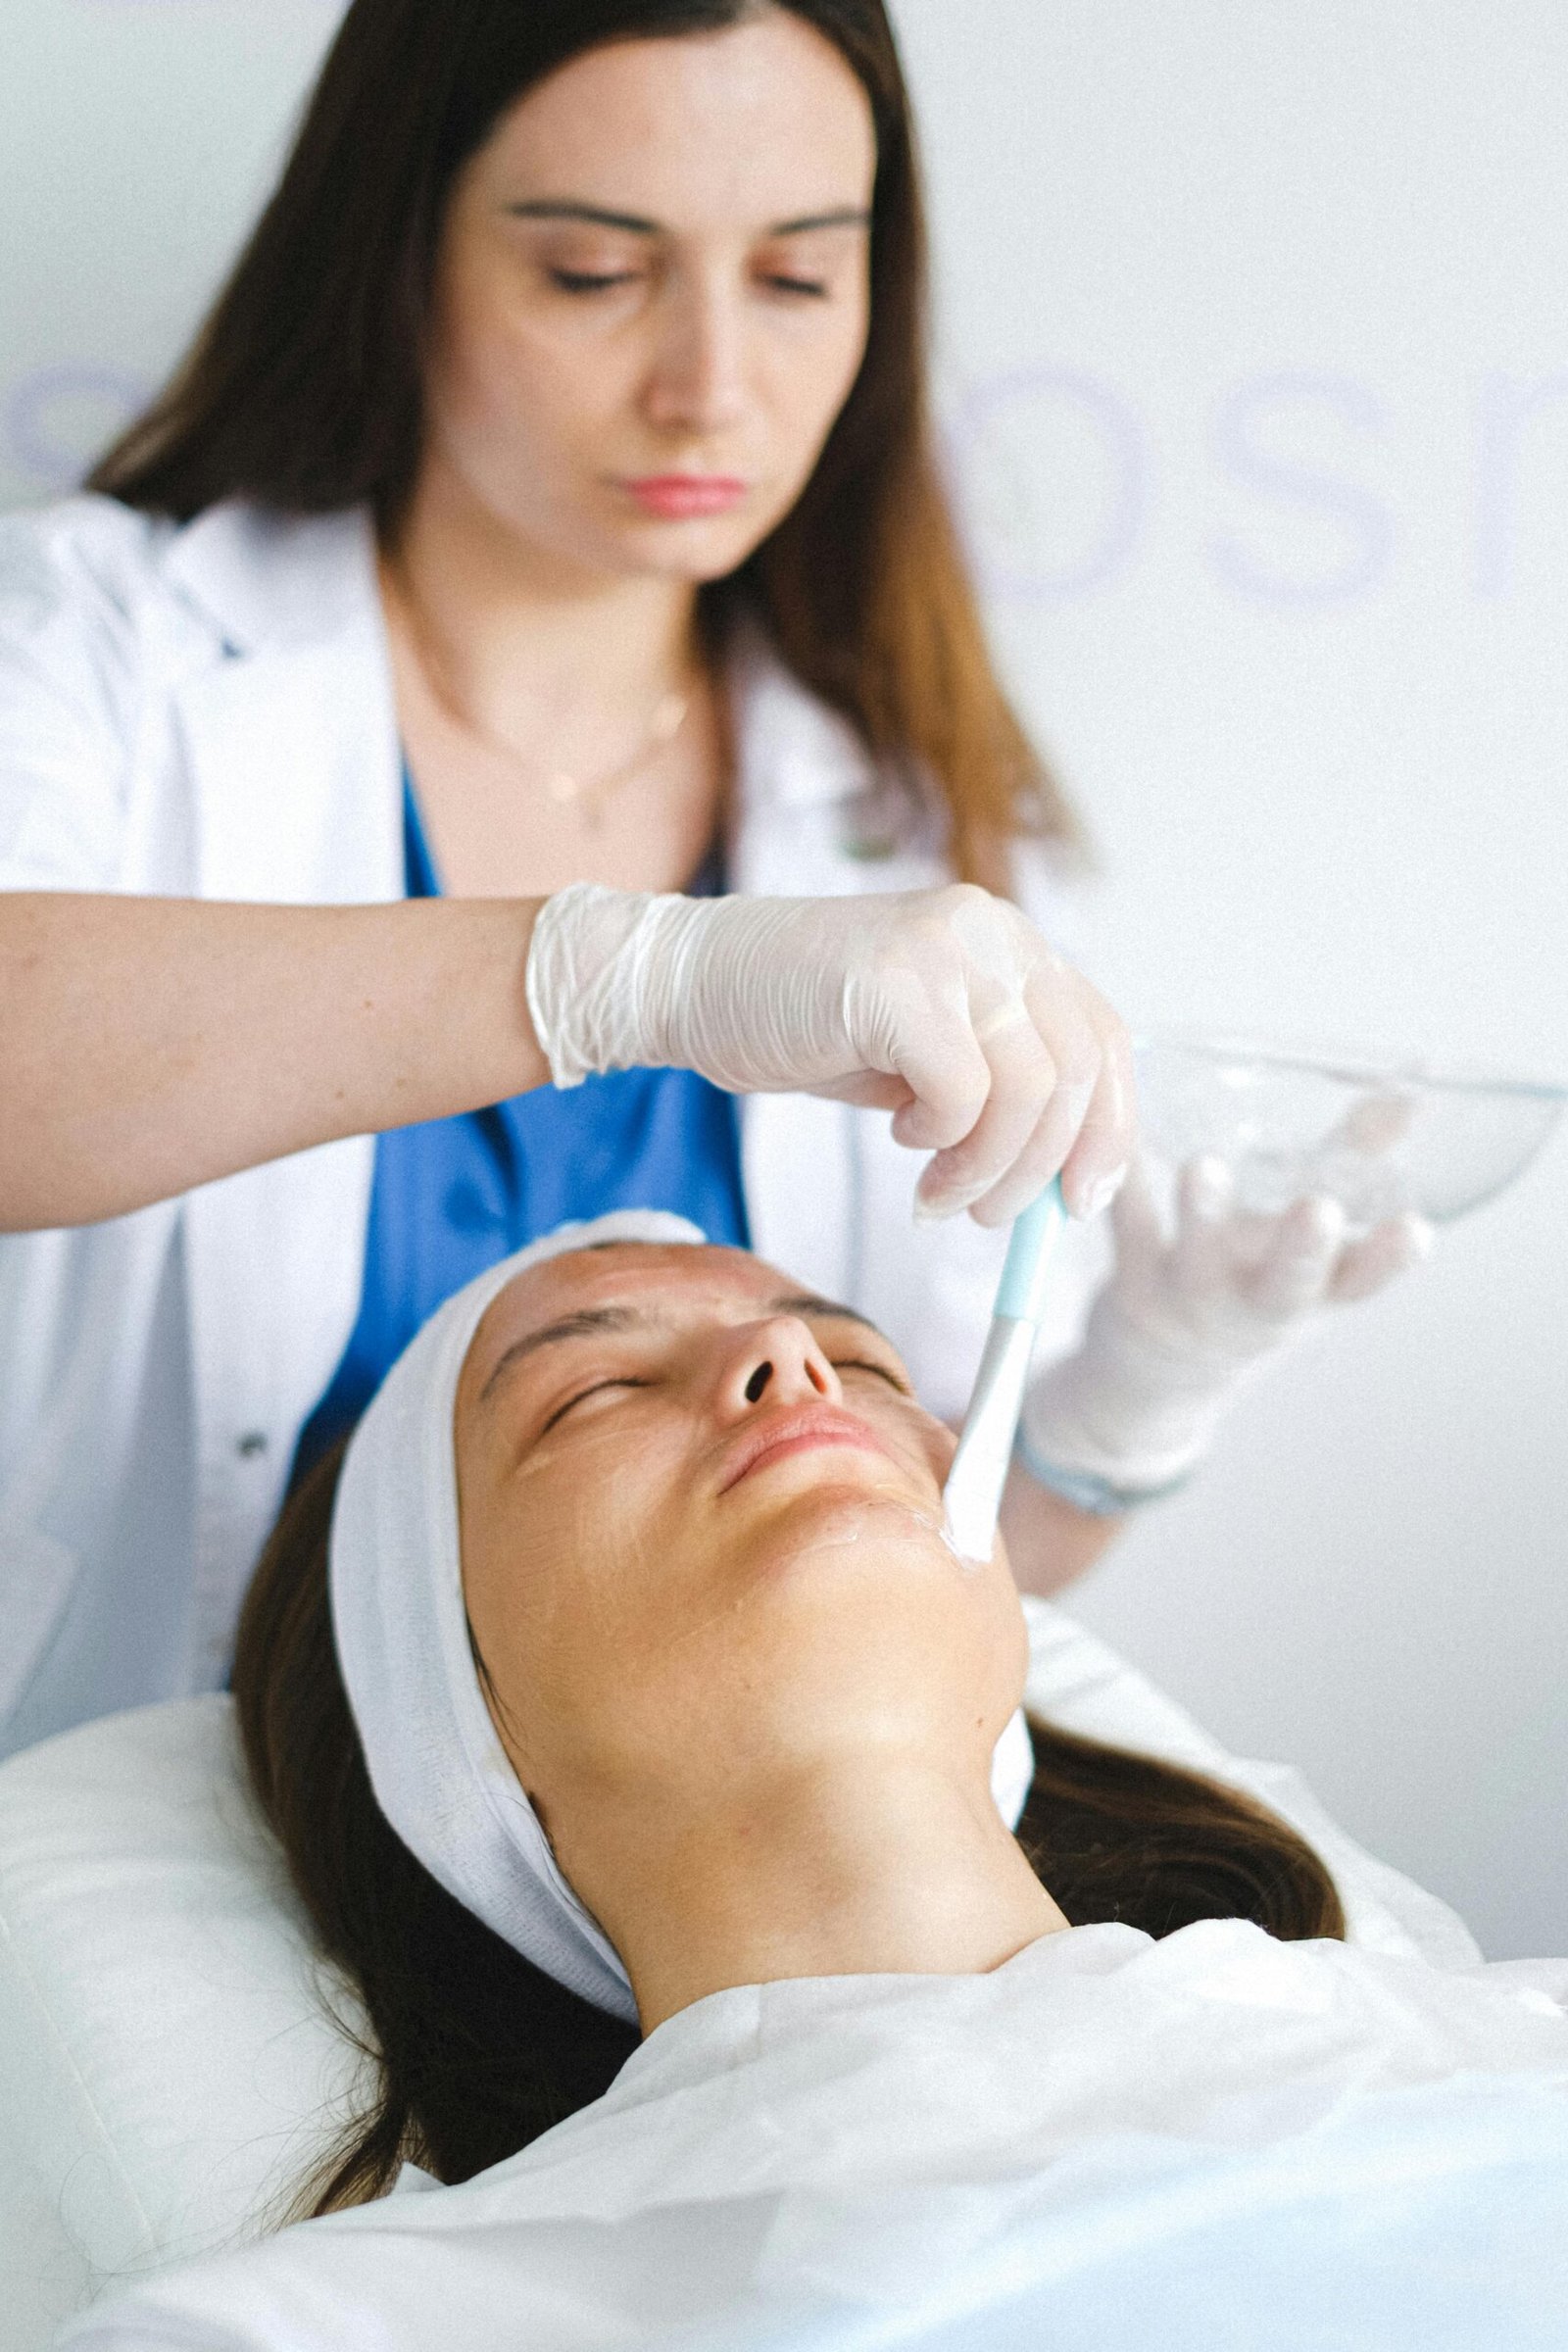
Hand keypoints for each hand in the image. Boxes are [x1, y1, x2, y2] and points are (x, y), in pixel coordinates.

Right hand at [525, 882, 1132, 1222]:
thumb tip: (1061, 1177)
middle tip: (995, 1219)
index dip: (1108, 1128)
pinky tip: (898, 1137)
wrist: (692, 984)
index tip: (1081, 1202)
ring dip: (989, 1170)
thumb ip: (994, 1088)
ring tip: (938, 1195)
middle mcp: (990, 930)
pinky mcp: (896, 983)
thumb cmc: (806, 1024)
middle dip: (1043, 1168)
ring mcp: (946, 948)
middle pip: (1077, 1070)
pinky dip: (942, 1142)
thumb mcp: (924, 1053)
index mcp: (1008, 941)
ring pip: (1028, 1091)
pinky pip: (963, 1093)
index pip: (1103, 1037)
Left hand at [1021, 1154, 1433, 1495]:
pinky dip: (1123, 1189)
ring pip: (1197, 1258)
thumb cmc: (1254, 1279)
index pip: (1362, 1280)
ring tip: (1203, 1167)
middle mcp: (1255, 1303)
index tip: (1417, 1230)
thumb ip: (1354, 1162)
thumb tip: (1408, 1095)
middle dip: (1303, 1248)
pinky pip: (1127, 1229)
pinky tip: (1125, 1146)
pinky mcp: (1131, 1280)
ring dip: (1202, 1214)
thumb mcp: (1312, 1238)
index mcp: (1313, 1292)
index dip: (1391, 1259)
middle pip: (1286, 1284)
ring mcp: (1190, 1295)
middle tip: (1319, 1211)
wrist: (1160, 1367)